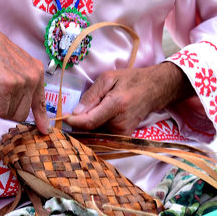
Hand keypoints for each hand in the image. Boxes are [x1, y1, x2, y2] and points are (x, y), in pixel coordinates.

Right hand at [0, 24, 48, 133]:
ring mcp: (22, 81)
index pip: (40, 101)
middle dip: (6, 112)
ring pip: (11, 114)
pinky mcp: (8, 84)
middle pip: (23, 113)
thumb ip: (20, 85)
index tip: (44, 130)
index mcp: (37, 72)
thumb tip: (20, 107)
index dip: (41, 118)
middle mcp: (33, 76)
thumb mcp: (13, 68)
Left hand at [66, 61, 192, 134]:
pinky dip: (98, 126)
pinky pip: (103, 133)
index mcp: (116, 106)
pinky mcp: (124, 137)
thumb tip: (76, 113)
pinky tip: (102, 115)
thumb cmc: (130, 80)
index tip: (63, 117)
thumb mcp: (108, 78)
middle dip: (81, 120)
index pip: (88, 122)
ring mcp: (123, 133)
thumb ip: (91, 95)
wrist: (153, 89)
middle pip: (90, 128)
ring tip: (97, 108)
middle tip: (81, 108)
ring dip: (90, 122)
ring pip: (95, 132)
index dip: (73, 121)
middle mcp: (120, 124)